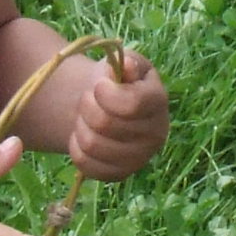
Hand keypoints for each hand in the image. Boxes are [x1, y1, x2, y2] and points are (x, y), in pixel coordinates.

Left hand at [68, 49, 169, 182]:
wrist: (109, 107)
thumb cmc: (117, 80)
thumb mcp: (124, 62)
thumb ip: (127, 61)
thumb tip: (127, 67)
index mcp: (158, 102)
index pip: (131, 104)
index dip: (105, 93)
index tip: (98, 86)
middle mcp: (156, 134)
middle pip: (105, 123)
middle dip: (87, 105)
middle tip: (88, 99)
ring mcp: (139, 158)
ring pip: (92, 145)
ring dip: (80, 125)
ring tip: (85, 116)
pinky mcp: (120, 174)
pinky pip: (85, 163)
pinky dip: (76, 146)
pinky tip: (84, 134)